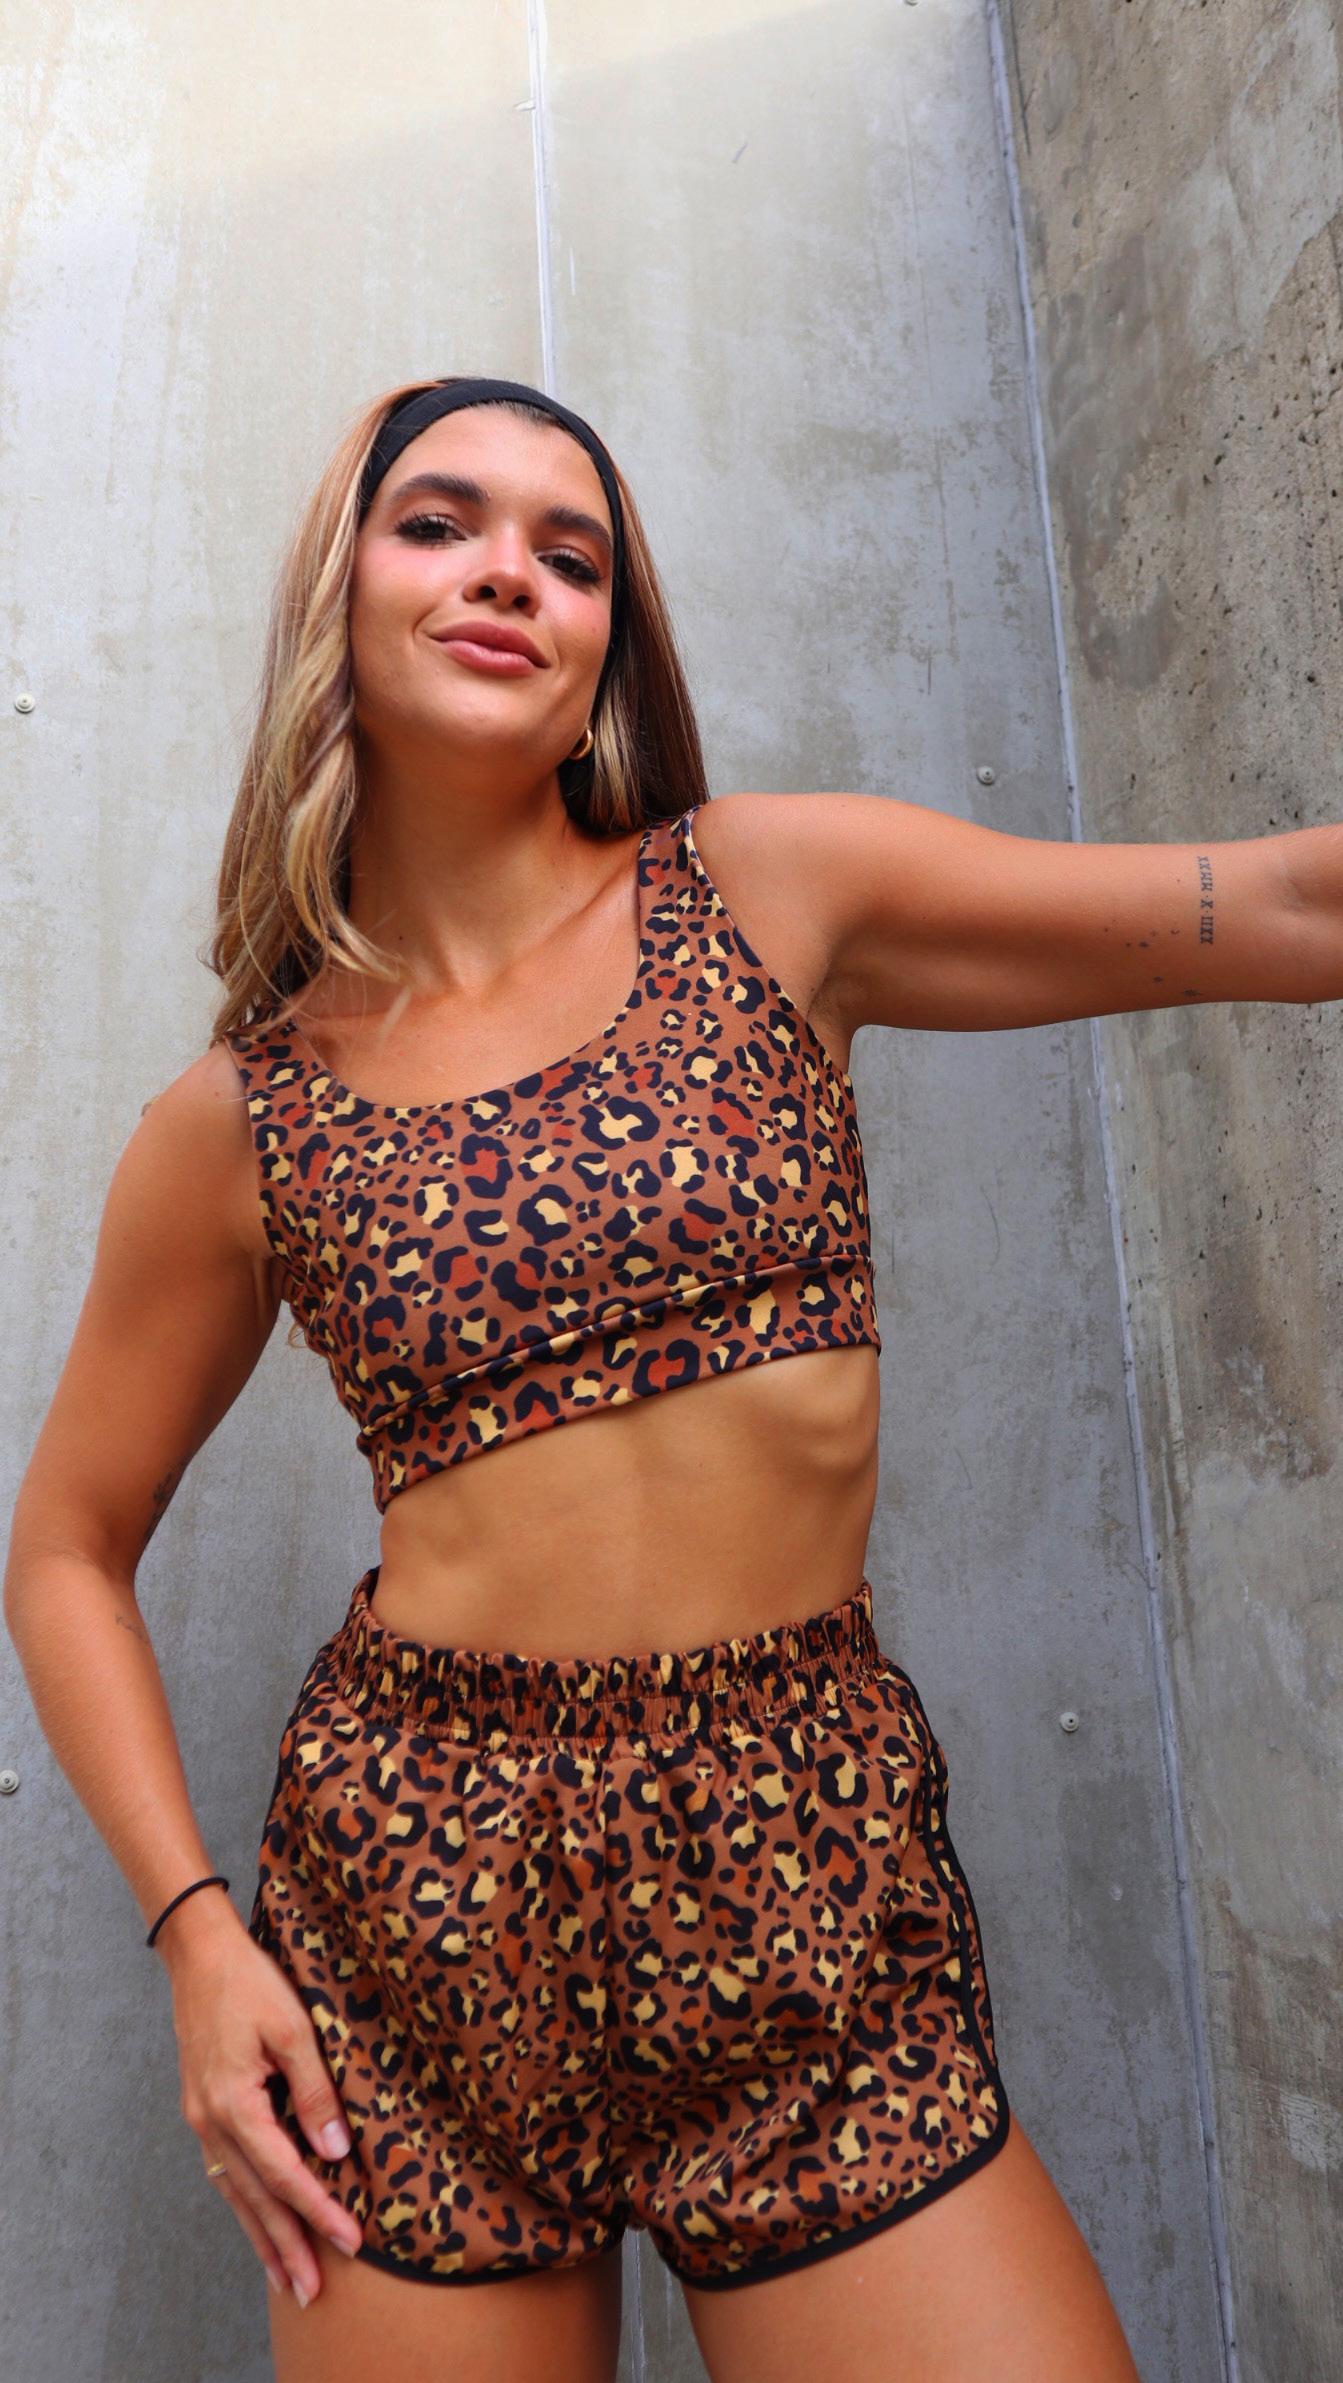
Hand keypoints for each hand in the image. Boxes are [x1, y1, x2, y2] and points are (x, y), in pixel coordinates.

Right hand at [167, 1913, 363, 2305]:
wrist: (200, 1955)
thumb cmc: (250, 1983)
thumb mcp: (293, 2030)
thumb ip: (315, 2092)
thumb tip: (336, 2150)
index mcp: (234, 2105)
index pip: (285, 2174)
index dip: (320, 2210)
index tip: (352, 2239)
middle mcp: (211, 2122)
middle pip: (255, 2199)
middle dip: (286, 2246)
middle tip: (312, 2291)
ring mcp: (201, 2118)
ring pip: (235, 2192)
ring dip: (262, 2236)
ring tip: (286, 2276)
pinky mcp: (202, 2109)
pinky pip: (225, 2171)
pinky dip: (244, 2203)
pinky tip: (258, 2220)